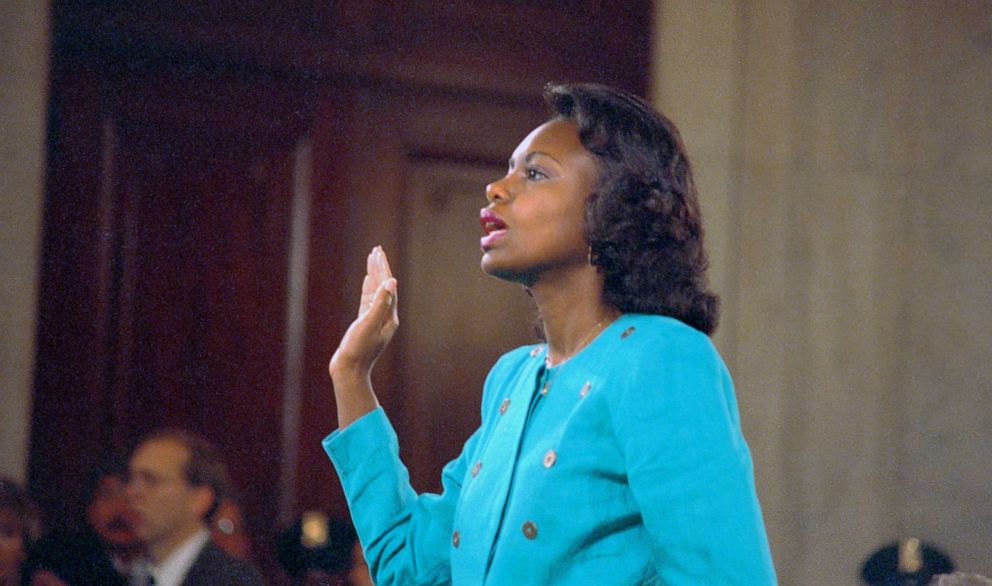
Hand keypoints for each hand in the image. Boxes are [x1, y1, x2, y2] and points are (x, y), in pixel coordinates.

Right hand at [329, 246, 398, 381]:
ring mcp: (376, 320)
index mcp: (389, 316)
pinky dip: (369, 288)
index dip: (383, 268)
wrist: (349, 371)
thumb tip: (392, 282)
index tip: (378, 252)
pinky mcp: (365, 323)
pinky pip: (369, 300)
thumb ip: (380, 302)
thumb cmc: (358, 350)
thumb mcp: (369, 324)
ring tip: (372, 259)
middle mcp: (386, 317)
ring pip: (376, 291)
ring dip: (374, 275)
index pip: (388, 286)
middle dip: (380, 267)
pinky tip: (367, 280)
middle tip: (376, 249)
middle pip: (384, 286)